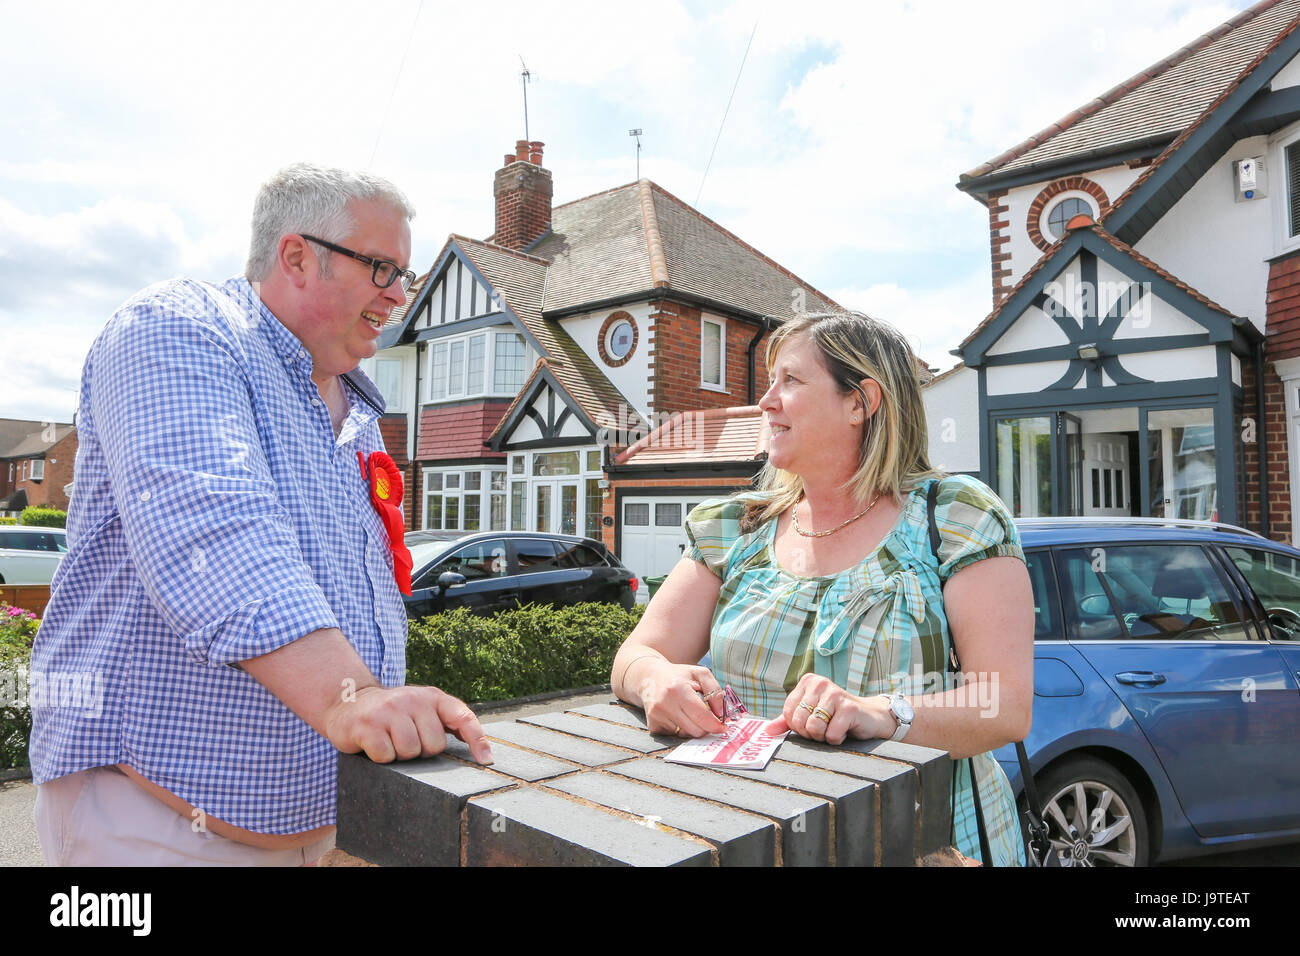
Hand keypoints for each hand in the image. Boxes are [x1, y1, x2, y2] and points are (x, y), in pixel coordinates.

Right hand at [321, 684, 492, 764]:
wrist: (349, 703)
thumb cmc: (394, 713)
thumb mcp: (423, 710)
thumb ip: (448, 723)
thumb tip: (483, 751)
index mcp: (432, 697)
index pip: (463, 716)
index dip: (477, 739)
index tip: (486, 760)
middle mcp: (412, 699)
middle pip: (433, 745)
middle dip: (421, 751)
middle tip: (406, 740)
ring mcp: (388, 710)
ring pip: (410, 751)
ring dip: (400, 756)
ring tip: (390, 742)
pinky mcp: (366, 725)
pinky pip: (385, 755)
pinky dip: (381, 758)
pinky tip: (375, 744)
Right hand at [633, 660, 726, 737]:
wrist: (649, 677)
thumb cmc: (678, 676)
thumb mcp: (700, 673)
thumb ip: (715, 690)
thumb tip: (720, 713)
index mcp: (678, 689)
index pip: (701, 716)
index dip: (715, 725)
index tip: (723, 727)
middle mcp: (664, 703)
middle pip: (695, 730)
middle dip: (705, 727)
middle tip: (707, 717)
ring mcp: (656, 716)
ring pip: (686, 735)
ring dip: (693, 727)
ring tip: (689, 713)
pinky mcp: (652, 725)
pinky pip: (675, 736)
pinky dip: (681, 728)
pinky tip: (678, 715)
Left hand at [771, 674, 892, 744]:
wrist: (870, 717)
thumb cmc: (836, 716)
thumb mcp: (810, 715)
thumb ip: (787, 721)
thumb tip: (767, 731)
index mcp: (808, 682)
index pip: (787, 713)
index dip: (798, 726)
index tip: (813, 722)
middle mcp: (820, 683)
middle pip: (799, 721)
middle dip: (811, 733)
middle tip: (825, 727)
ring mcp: (835, 693)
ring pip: (814, 728)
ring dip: (823, 736)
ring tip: (834, 727)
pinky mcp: (849, 708)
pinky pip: (831, 734)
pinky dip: (837, 739)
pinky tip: (845, 730)